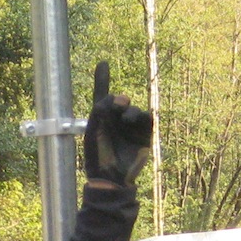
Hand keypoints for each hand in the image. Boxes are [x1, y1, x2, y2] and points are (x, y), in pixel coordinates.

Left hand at [81, 60, 152, 188]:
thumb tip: (115, 96)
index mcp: (101, 120)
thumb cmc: (97, 156)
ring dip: (130, 110)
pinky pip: (147, 119)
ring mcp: (130, 129)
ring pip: (134, 110)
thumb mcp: (93, 130)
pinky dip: (142, 116)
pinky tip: (132, 121)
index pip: (102, 96)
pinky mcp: (144, 135)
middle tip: (118, 104)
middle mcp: (116, 122)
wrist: (111, 177)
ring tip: (125, 119)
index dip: (102, 79)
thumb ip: (101, 110)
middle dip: (118, 100)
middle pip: (120, 101)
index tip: (103, 64)